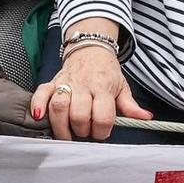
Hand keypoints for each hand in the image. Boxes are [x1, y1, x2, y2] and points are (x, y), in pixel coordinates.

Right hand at [31, 46, 150, 140]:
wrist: (90, 48)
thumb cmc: (106, 71)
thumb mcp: (122, 86)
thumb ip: (130, 105)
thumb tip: (145, 118)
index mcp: (103, 87)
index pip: (102, 116)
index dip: (102, 130)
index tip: (102, 132)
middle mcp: (83, 85)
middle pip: (79, 115)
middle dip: (82, 130)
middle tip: (85, 132)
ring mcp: (66, 83)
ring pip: (59, 107)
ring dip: (61, 126)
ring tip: (67, 134)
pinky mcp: (52, 82)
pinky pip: (41, 93)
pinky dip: (38, 105)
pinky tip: (39, 116)